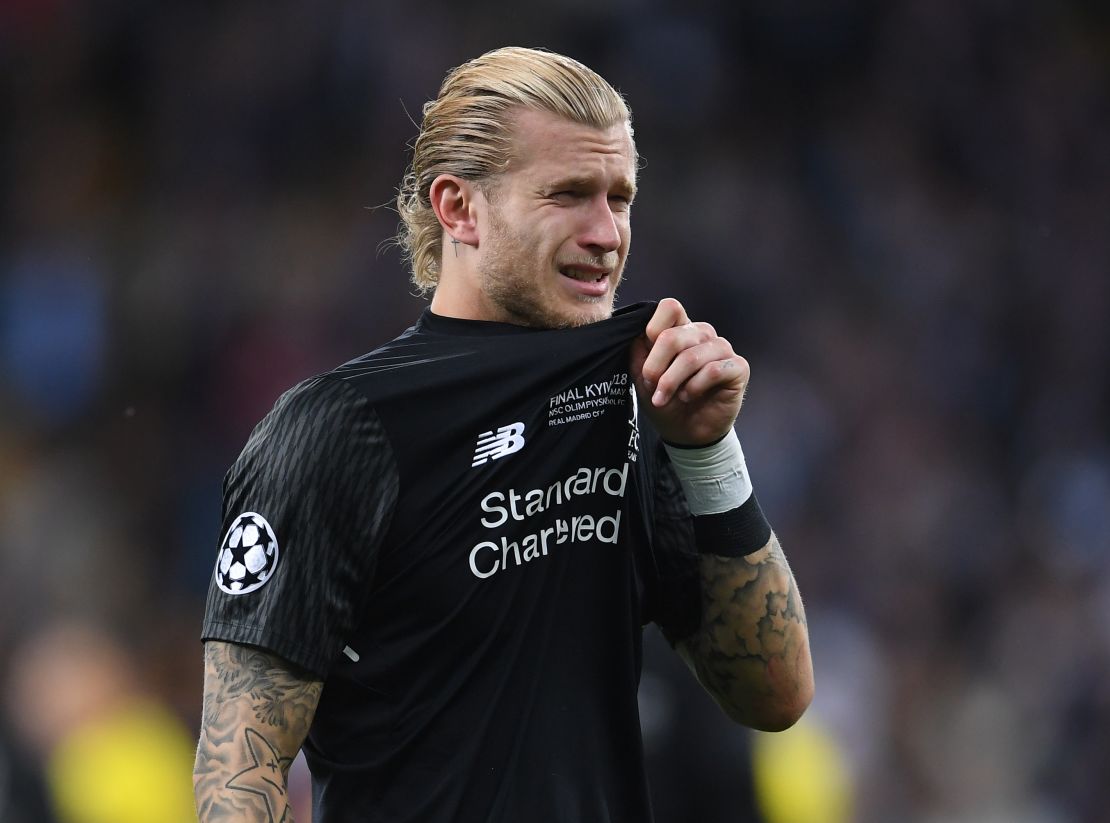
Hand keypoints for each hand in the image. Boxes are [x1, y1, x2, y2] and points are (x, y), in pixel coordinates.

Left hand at [630, 298, 748, 445]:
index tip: (646, 355)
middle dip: (655, 367)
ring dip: (672, 381)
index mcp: (681, 329)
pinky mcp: (737, 367)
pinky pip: (712, 370)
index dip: (653, 329)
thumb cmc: (667, 401)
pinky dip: (694, 387)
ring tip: (666, 397)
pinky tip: (688, 395)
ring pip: (691, 356)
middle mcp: (703, 334)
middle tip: (651, 386)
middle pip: (674, 335)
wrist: (686, 433)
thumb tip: (636, 331)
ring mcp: (722, 349)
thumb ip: (639, 351)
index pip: (670, 307)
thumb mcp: (643, 377)